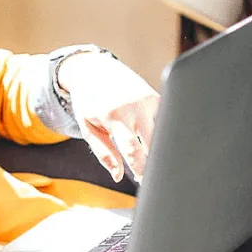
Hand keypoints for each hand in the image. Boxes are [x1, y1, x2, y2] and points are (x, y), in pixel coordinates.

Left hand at [57, 51, 159, 183]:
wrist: (93, 69)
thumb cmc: (88, 102)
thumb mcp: (88, 127)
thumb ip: (103, 153)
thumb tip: (118, 176)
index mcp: (114, 116)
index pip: (133, 149)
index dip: (142, 169)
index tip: (146, 182)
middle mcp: (134, 106)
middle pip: (154, 143)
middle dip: (155, 162)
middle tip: (153, 176)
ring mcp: (147, 99)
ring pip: (162, 133)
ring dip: (157, 147)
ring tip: (152, 157)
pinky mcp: (156, 96)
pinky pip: (163, 121)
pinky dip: (160, 132)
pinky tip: (152, 135)